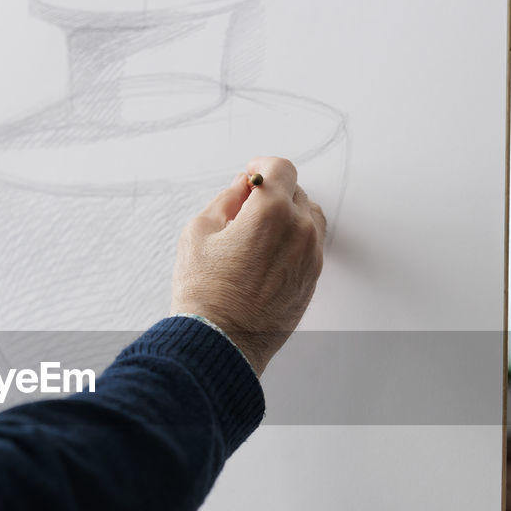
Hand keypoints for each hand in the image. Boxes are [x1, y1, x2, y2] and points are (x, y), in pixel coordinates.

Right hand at [170, 156, 326, 376]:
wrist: (220, 342)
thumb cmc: (203, 292)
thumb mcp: (199, 232)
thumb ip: (226, 200)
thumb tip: (242, 187)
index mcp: (272, 211)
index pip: (281, 169)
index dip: (262, 167)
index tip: (250, 176)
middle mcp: (300, 231)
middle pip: (296, 192)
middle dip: (273, 193)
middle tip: (245, 210)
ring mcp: (310, 257)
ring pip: (308, 219)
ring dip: (288, 216)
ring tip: (258, 235)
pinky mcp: (311, 280)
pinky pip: (309, 247)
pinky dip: (293, 241)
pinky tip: (266, 257)